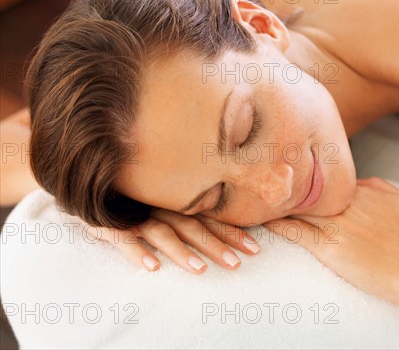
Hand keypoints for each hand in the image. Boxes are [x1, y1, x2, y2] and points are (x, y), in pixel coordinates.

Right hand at [84, 209, 260, 273]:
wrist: (89, 183)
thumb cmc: (133, 198)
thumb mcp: (163, 200)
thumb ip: (190, 210)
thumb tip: (225, 229)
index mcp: (177, 202)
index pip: (210, 218)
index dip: (232, 232)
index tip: (255, 248)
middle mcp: (161, 206)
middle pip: (192, 226)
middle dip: (215, 245)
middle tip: (236, 264)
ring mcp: (136, 214)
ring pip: (162, 233)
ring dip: (181, 252)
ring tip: (200, 269)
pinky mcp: (109, 223)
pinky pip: (123, 238)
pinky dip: (137, 251)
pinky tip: (152, 266)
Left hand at [264, 177, 398, 304]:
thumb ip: (380, 185)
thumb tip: (359, 181)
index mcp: (363, 189)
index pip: (324, 178)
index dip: (305, 177)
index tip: (289, 174)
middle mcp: (347, 201)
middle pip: (306, 188)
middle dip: (285, 185)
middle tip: (262, 181)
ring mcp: (337, 224)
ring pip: (297, 207)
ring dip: (277, 203)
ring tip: (255, 200)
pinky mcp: (330, 248)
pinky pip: (295, 232)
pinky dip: (276, 225)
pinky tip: (262, 222)